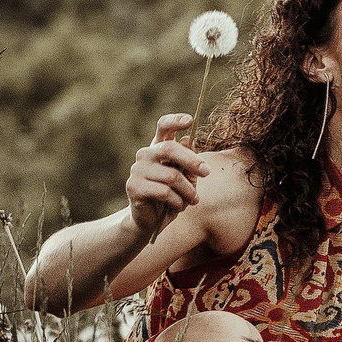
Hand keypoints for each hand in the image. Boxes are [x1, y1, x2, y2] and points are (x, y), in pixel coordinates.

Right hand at [127, 115, 206, 235]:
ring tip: (193, 200)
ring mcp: (137, 169)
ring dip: (188, 191)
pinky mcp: (134, 186)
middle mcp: (145, 154)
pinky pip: (164, 192)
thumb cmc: (172, 197)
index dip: (174, 121)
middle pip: (169, 148)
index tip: (189, 120)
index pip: (163, 127)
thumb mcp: (186, 178)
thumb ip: (189, 162)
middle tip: (207, 172)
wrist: (151, 221)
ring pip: (172, 176)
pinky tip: (178, 207)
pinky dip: (178, 202)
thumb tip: (189, 141)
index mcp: (158, 148)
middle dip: (192, 161)